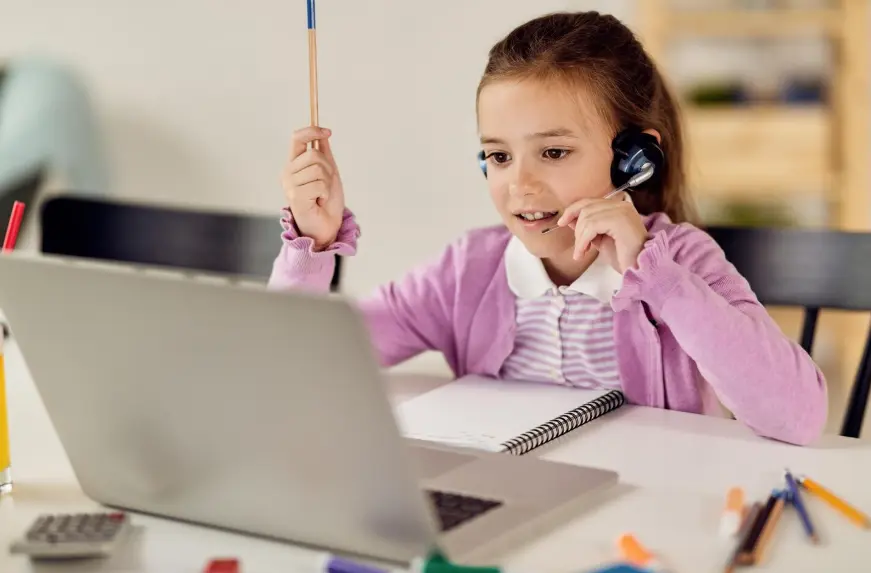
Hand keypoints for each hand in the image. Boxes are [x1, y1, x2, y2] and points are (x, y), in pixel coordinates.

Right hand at [281, 126, 344, 249]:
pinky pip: (319, 184)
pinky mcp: (295, 196)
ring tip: (322, 195)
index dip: (312, 131)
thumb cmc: (327, 203)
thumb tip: (323, 134)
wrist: (327, 227)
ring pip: (317, 168)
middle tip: (326, 185)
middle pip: (313, 154)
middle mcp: (288, 173)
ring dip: (327, 183)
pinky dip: (325, 193)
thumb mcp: (329, 173)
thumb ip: (324, 154)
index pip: (297, 139)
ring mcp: (289, 185)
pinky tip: (319, 202)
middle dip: (328, 168)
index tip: (327, 131)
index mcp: (294, 165)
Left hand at [556, 195, 647, 273]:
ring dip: (579, 238)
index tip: (562, 222)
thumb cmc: (624, 258)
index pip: (590, 202)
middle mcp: (621, 205)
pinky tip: (583, 253)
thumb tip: (570, 219)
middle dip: (576, 228)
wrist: (639, 270)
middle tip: (578, 248)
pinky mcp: (620, 220)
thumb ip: (588, 228)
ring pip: (587, 217)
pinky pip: (592, 226)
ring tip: (581, 253)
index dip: (573, 210)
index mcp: (618, 207)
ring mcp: (622, 211)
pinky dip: (583, 240)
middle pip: (586, 207)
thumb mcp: (600, 240)